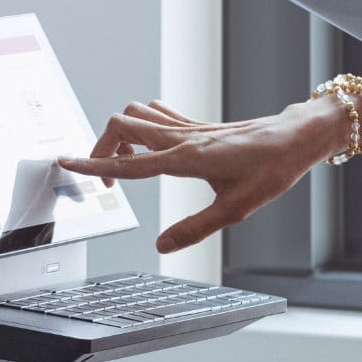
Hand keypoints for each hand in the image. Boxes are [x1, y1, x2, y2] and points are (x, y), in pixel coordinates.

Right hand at [59, 99, 344, 253]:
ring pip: (136, 115)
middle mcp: (182, 139)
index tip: (65, 163)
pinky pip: (158, 114)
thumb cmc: (272, 169)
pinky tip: (148, 143)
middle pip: (121, 127)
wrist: (296, 138)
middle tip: (103, 177)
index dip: (93, 166)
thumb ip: (194, 228)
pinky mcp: (198, 126)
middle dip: (101, 148)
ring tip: (123, 163)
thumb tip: (161, 246)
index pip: (128, 164)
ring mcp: (189, 128)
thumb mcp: (235, 209)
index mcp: (186, 159)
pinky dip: (142, 125)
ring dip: (119, 134)